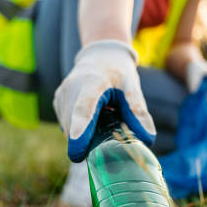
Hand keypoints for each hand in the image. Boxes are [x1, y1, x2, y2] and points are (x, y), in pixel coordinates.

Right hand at [53, 40, 155, 161]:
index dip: (80, 130)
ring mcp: (62, 94)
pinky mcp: (58, 101)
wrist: (101, 55)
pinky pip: (66, 124)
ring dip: (83, 137)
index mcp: (92, 82)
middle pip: (74, 125)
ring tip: (101, 125)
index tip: (77, 151)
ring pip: (68, 128)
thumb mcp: (132, 87)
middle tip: (104, 150)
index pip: (84, 108)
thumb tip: (148, 138)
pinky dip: (79, 130)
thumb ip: (138, 111)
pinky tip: (93, 121)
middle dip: (86, 144)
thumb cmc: (118, 73)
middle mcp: (72, 87)